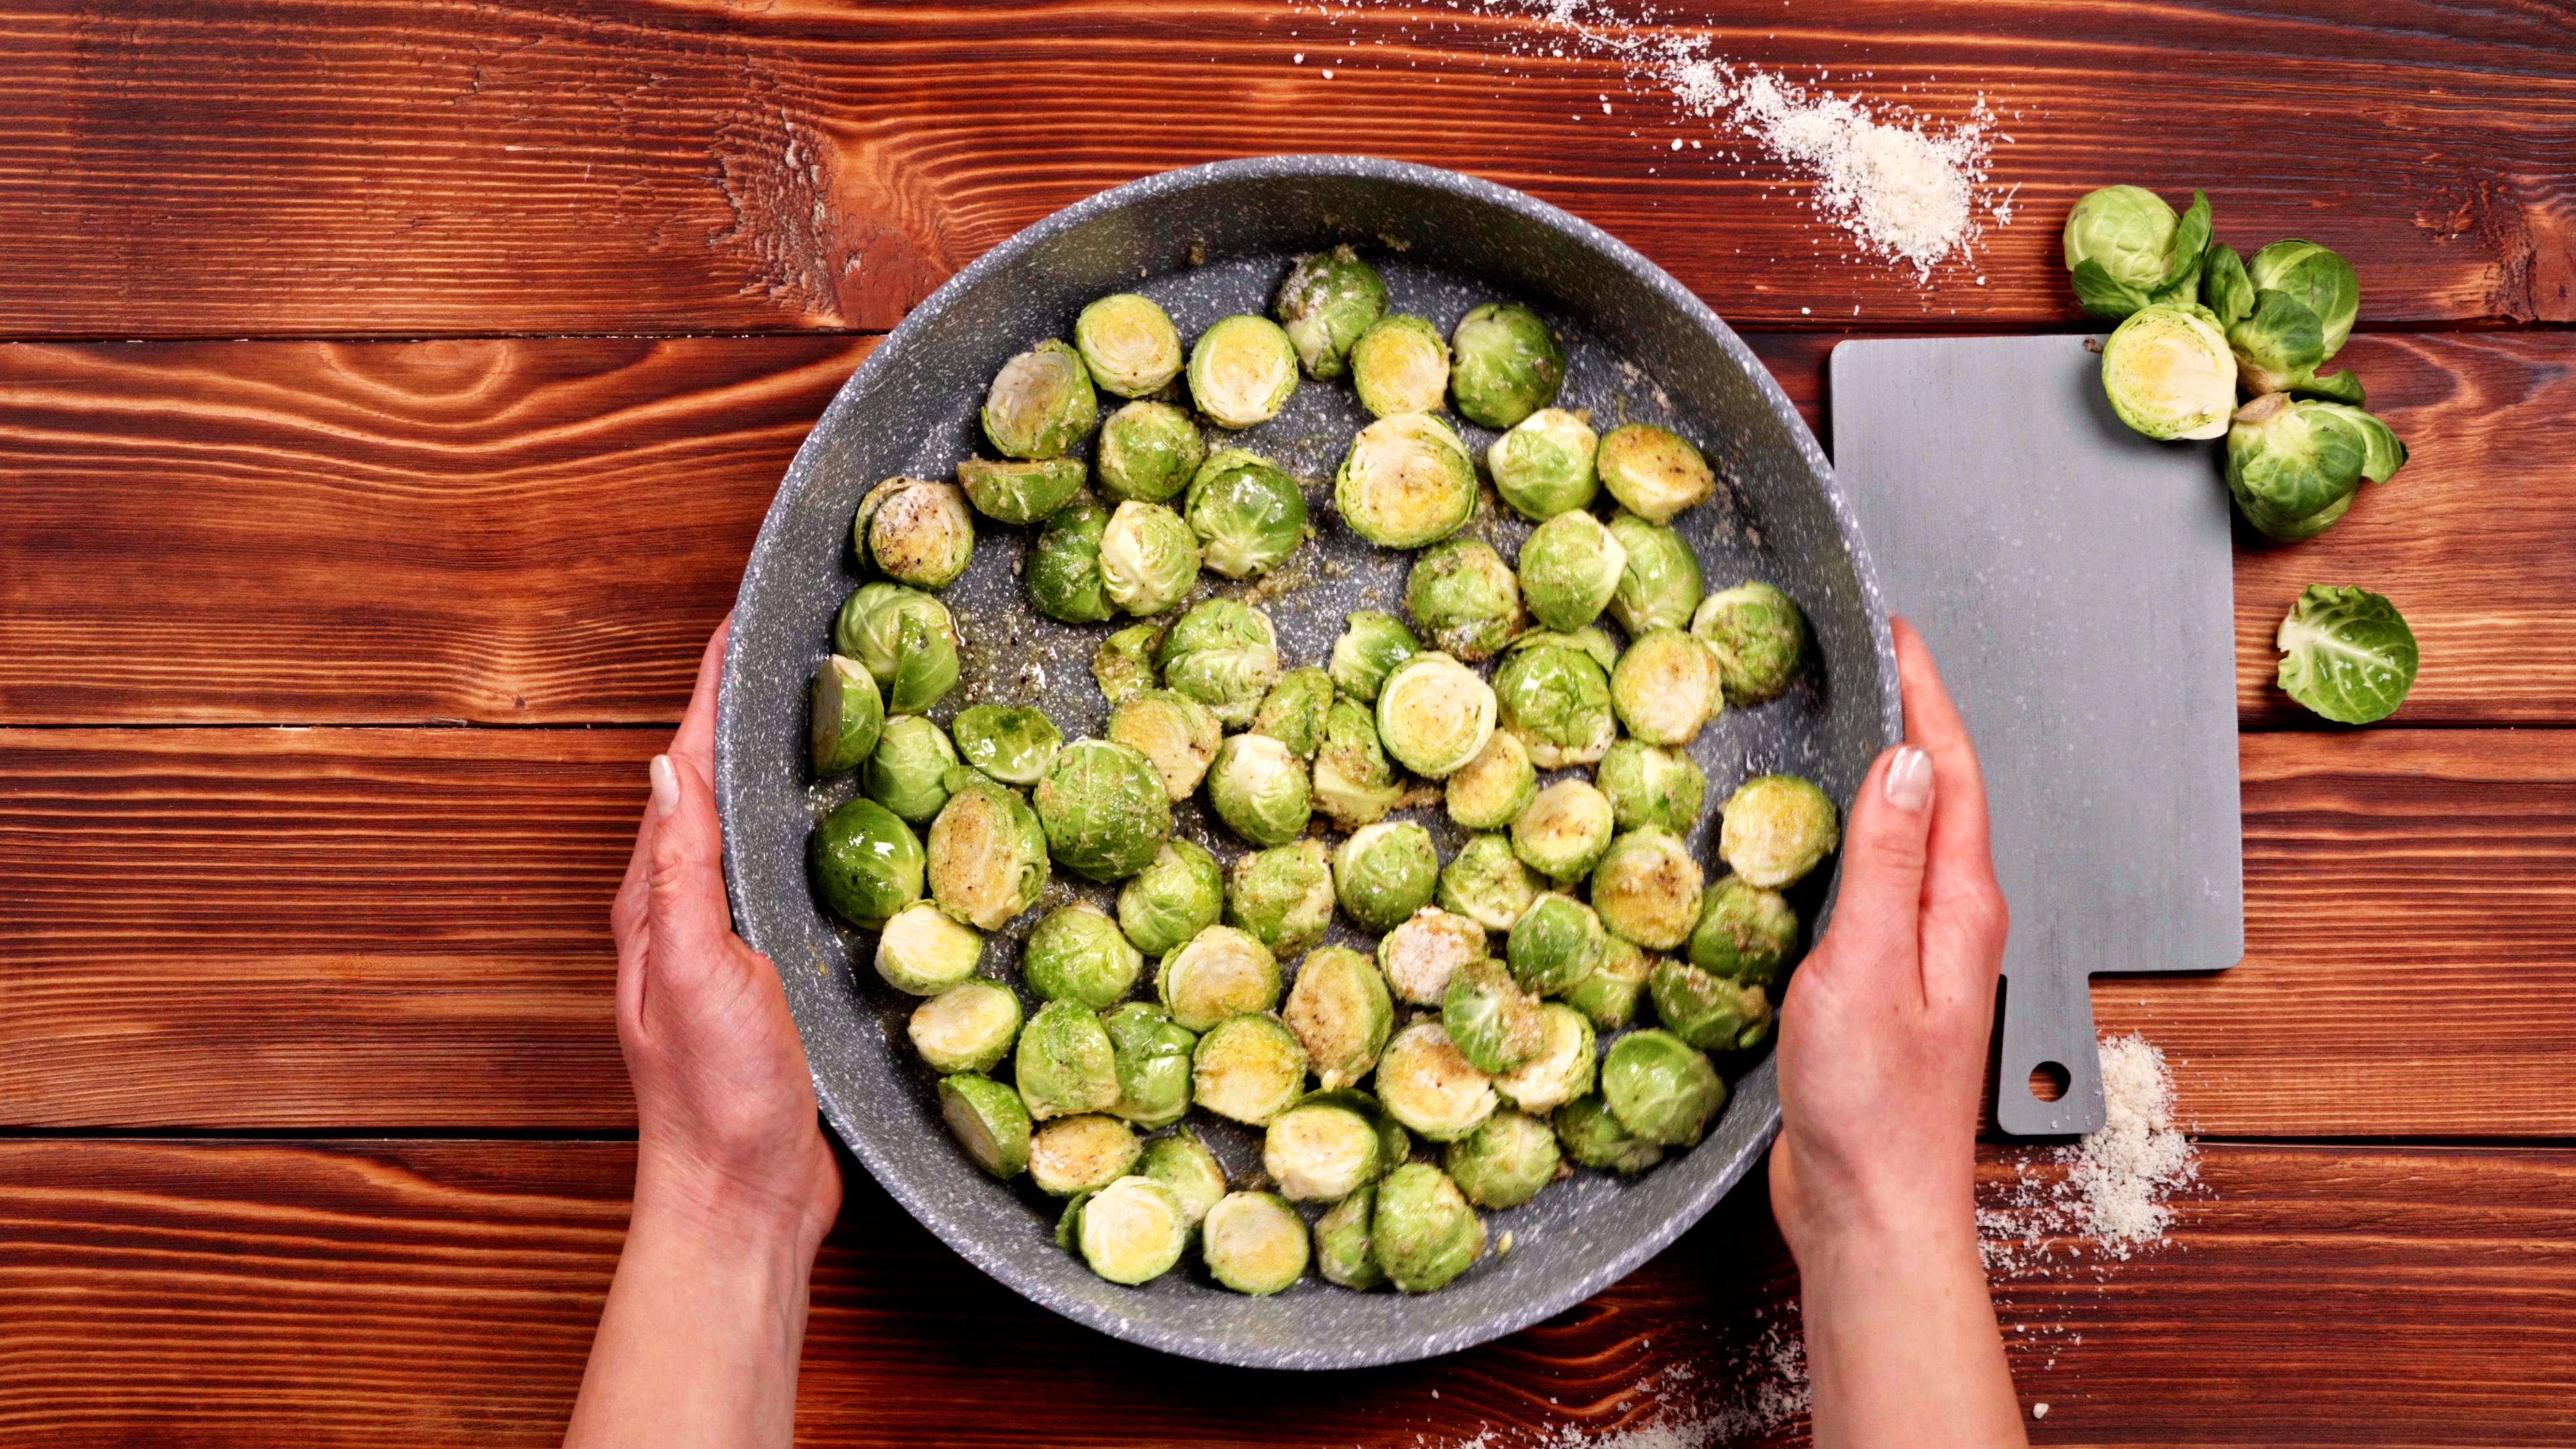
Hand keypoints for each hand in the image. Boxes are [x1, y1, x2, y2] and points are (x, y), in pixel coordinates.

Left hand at [567, 618, 839, 1448]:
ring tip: (824, 702)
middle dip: (744, 705)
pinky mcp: (765, 974)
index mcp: (657, 896)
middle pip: (712, 781)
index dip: (712, 689)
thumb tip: (665, 763)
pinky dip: (804, 824)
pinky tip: (845, 821)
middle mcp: (682, 909)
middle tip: (796, 638)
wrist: (738, 1198)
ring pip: (747, 823)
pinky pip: (780, 871)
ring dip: (774, 759)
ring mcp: (723, 941)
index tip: (742, 617)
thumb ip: (680, 871)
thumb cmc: (717, 1094)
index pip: (684, 765)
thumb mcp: (697, 972)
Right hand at [1767, 618, 2024, 1447]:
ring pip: (1908, 839)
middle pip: (1939, 795)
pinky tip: (1807, 843)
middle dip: (1907, 719)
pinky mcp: (1884, 988)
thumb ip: (1887, 863)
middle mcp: (1954, 925)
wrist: (1871, 1214)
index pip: (1951, 772)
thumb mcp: (1868, 967)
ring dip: (1879, 778)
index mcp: (1962, 908)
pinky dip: (1849, 840)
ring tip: (1834, 724)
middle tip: (1861, 659)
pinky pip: (1876, 885)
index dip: (1925, 694)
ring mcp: (1922, 957)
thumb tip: (1904, 761)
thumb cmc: (1872, 1111)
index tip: (1896, 631)